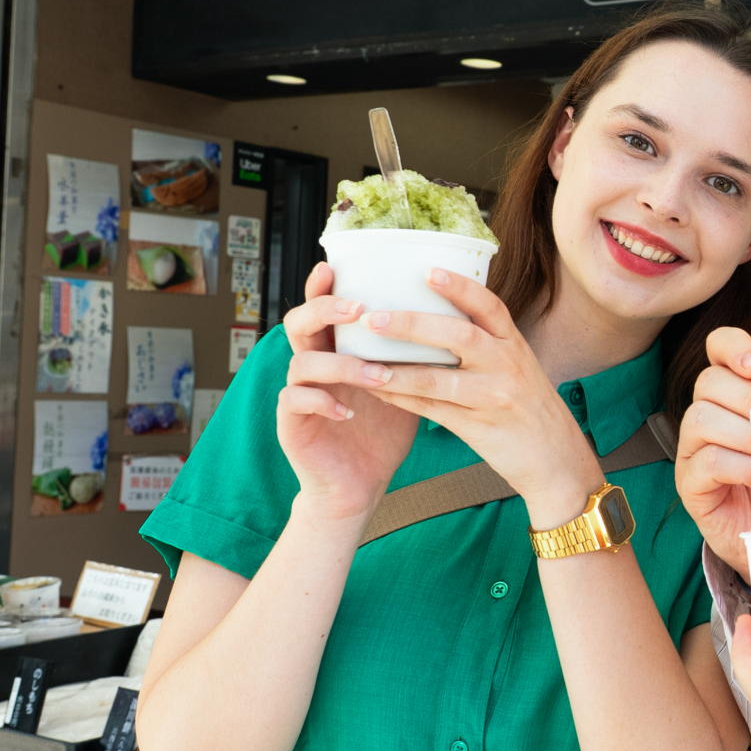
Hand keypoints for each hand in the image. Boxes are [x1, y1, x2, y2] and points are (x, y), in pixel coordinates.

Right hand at [276, 262, 418, 528]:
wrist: (362, 484)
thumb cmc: (385, 429)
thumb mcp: (404, 383)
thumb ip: (414, 351)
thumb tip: (458, 315)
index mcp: (338, 350)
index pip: (324, 309)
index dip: (324, 286)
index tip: (335, 266)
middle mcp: (313, 365)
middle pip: (298, 323)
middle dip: (325, 311)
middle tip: (358, 309)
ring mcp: (298, 394)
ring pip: (301, 363)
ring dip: (341, 364)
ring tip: (377, 375)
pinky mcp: (292, 424)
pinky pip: (295, 402)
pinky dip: (322, 402)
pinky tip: (347, 411)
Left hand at [336, 269, 600, 527]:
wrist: (558, 462)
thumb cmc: (532, 411)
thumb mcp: (519, 370)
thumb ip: (488, 347)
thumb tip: (437, 321)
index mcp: (516, 346)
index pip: (490, 307)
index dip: (460, 287)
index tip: (427, 270)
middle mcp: (508, 366)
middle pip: (460, 336)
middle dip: (413, 325)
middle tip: (373, 318)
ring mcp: (495, 397)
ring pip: (439, 379)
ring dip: (397, 370)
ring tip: (361, 363)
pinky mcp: (480, 427)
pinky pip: (433, 410)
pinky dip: (402, 399)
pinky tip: (377, 390)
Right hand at [675, 318, 750, 578]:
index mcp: (732, 392)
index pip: (717, 348)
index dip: (735, 347)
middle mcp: (705, 415)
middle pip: (708, 382)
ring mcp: (692, 450)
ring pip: (702, 419)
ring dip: (750, 435)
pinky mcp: (690, 485)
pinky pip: (708, 460)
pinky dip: (744, 466)